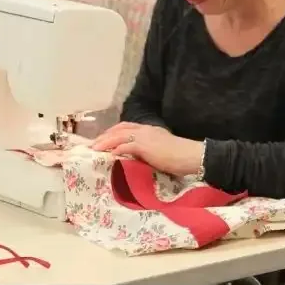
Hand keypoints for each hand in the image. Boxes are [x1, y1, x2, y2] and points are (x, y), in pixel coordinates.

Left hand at [90, 122, 204, 175]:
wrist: (190, 155)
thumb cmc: (180, 157)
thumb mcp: (162, 149)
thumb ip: (148, 150)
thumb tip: (136, 157)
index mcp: (150, 129)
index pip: (127, 127)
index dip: (114, 132)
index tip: (104, 139)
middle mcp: (145, 129)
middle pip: (119, 129)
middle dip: (105, 135)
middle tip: (94, 144)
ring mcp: (145, 136)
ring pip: (119, 136)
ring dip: (105, 142)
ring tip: (95, 149)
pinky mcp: (144, 145)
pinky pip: (125, 146)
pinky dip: (115, 149)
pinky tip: (109, 155)